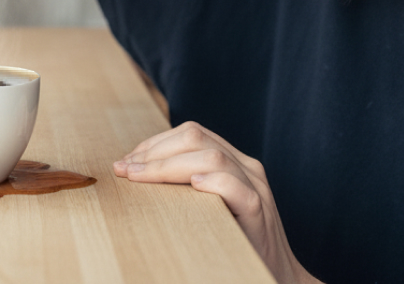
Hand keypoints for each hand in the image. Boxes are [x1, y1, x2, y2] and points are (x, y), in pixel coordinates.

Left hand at [113, 121, 320, 283]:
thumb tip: (139, 174)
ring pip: (211, 157)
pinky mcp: (258, 210)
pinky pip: (234, 187)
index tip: (126, 161)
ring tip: (140, 177)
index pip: (191, 133)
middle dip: (154, 150)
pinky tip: (190, 186)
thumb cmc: (238, 242)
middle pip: (196, 137)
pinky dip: (211, 182)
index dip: (155, 143)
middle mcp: (246, 167)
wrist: (279, 275)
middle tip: (125, 169)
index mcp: (234, 161)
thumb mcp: (212, 205)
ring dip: (167, 165)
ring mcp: (255, 186)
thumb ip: (190, 186)